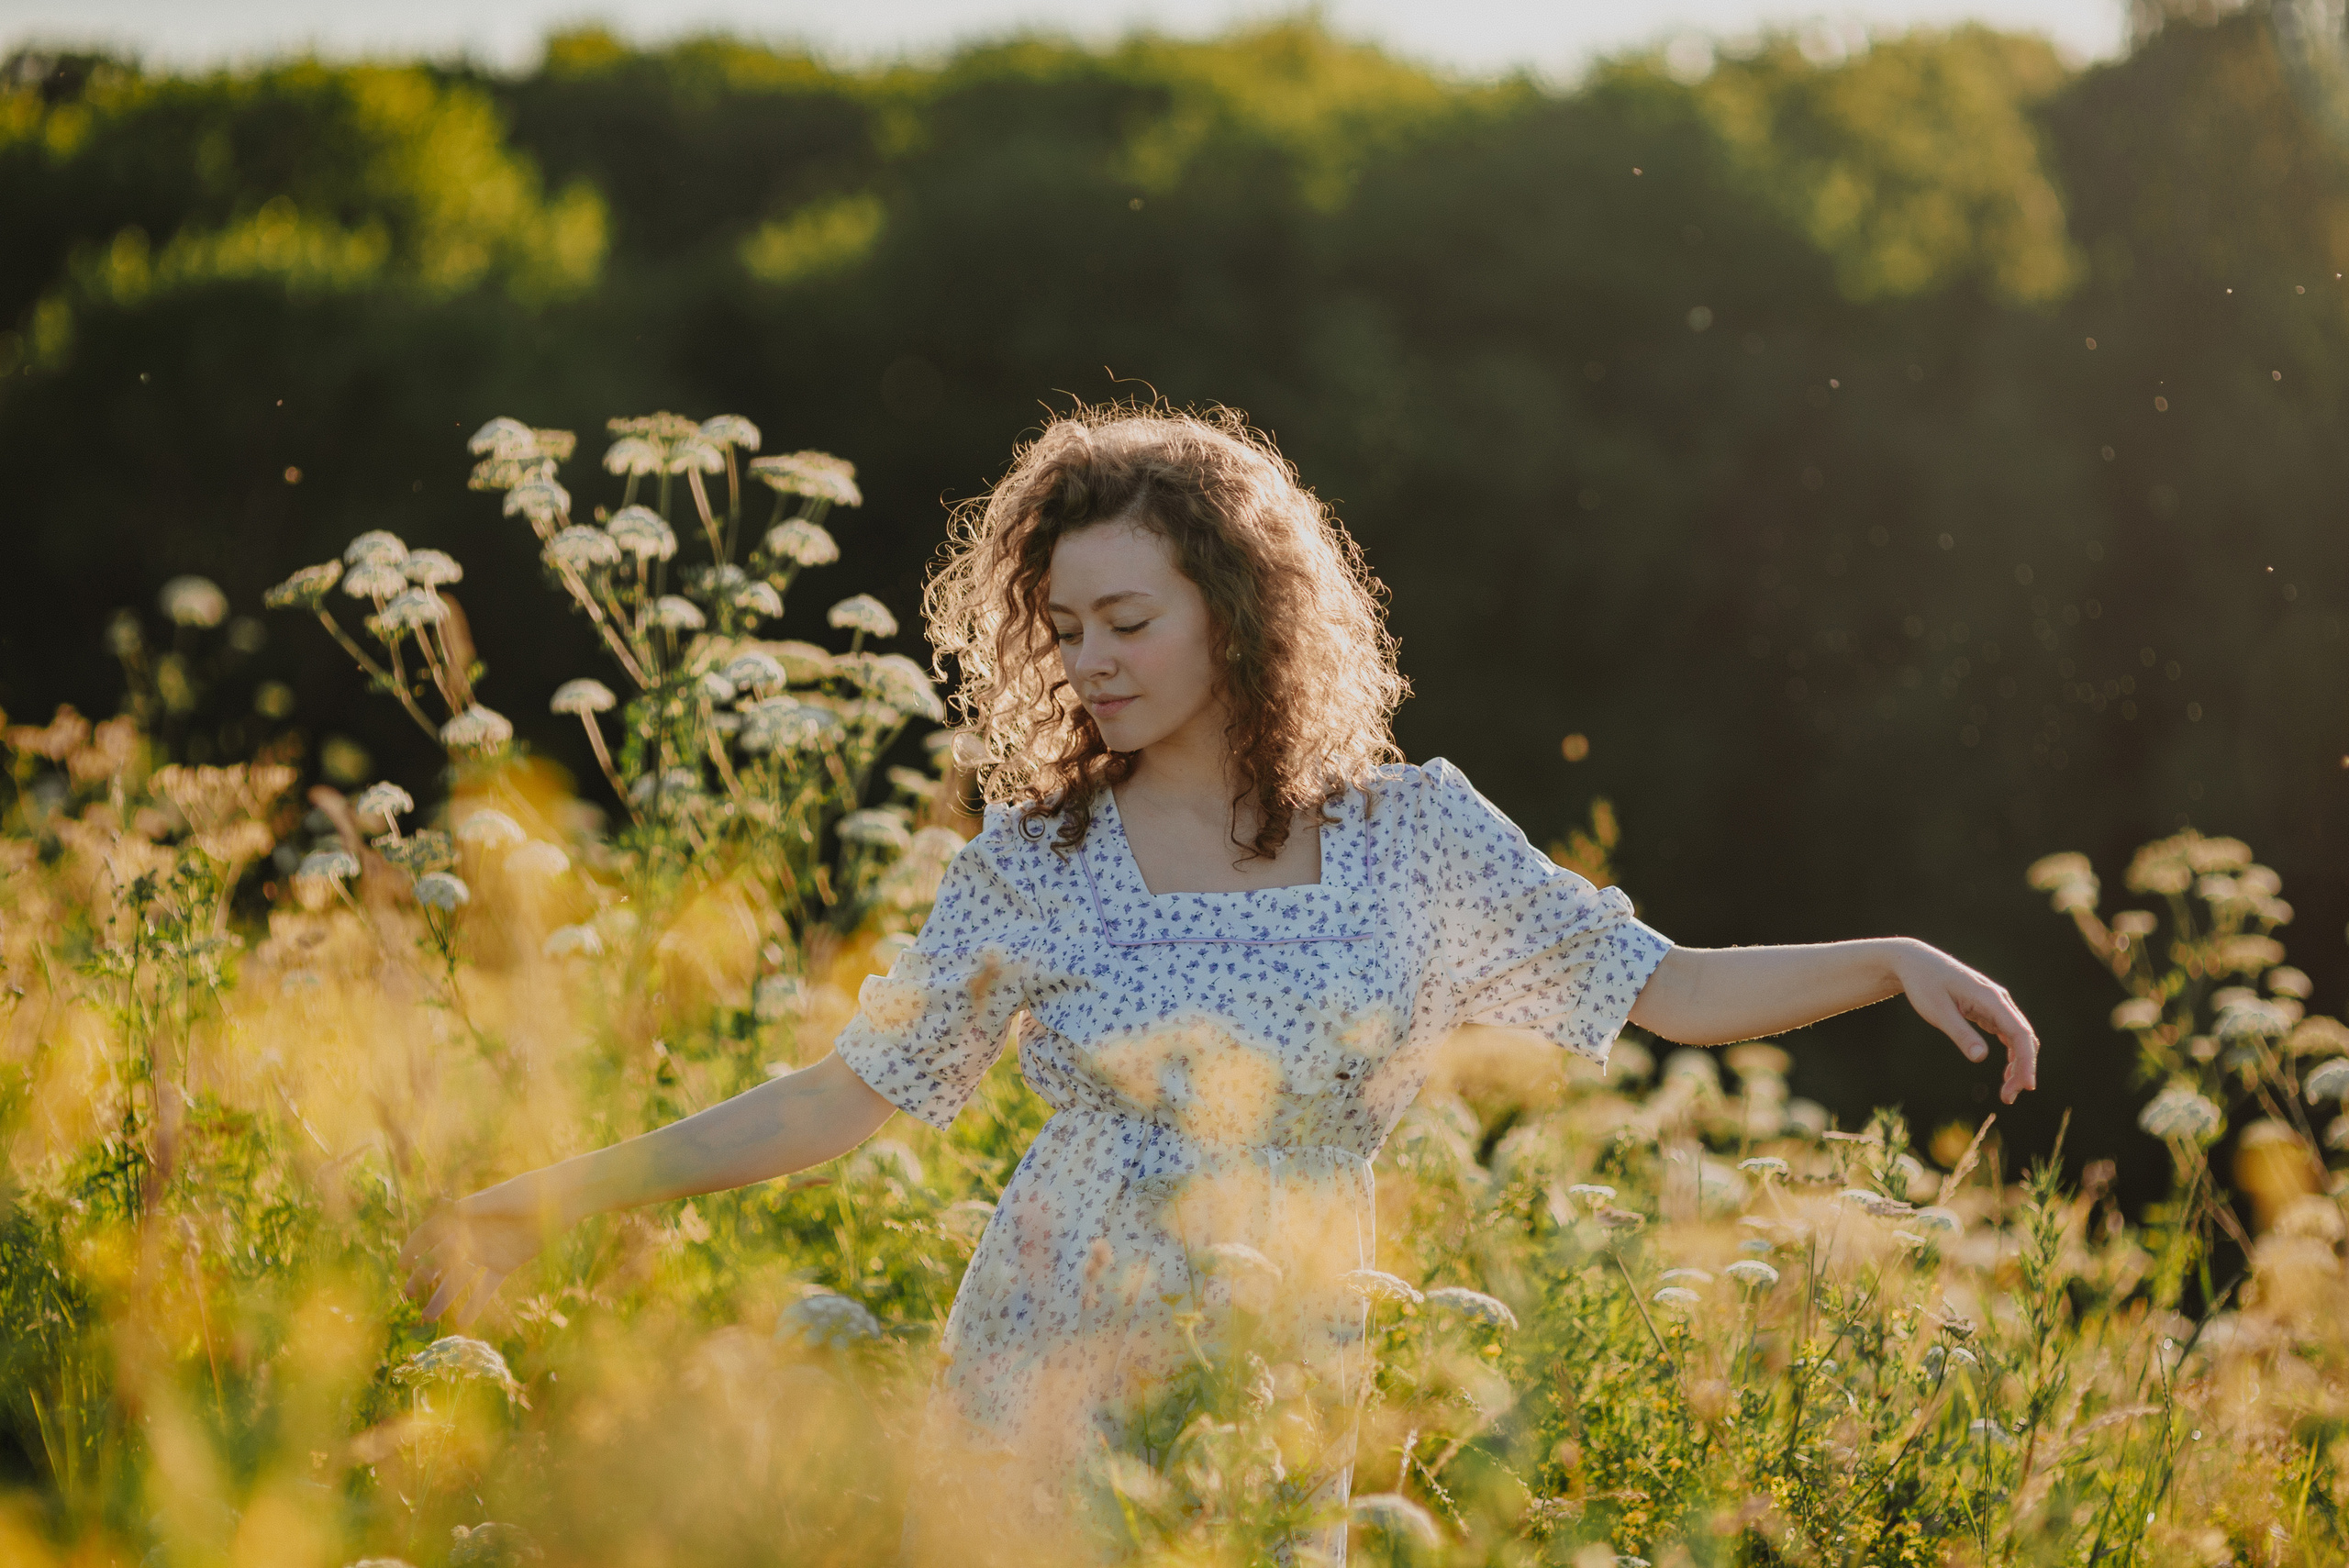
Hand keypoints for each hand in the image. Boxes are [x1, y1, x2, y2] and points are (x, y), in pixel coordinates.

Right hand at [398, 1176, 564, 1327]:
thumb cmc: (530, 1192)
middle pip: (441, 1260)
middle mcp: (471, 1236)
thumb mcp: (500, 1198)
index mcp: (465, 1216)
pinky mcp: (505, 1264)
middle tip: (409, 1295)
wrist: (562, 1200)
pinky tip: (462, 1323)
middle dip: (423, 1277)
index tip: (402, 1265)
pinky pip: (486, 1287)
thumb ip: (474, 1210)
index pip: (431, 1233)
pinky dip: (474, 1304)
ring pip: (459, 1279)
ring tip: (428, 1318)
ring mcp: (487, 1252)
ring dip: (443, 1297)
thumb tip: (446, 1215)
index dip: (415, 1247)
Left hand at [1889, 940, 2038, 1102]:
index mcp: (1990, 998)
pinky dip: (2010, 1054)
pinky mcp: (1987, 1009)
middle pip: (2023, 1038)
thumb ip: (1960, 1033)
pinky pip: (2007, 1034)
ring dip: (2017, 1064)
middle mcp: (1999, 1000)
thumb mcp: (1938, 1012)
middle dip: (2022, 1069)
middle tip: (2009, 1098)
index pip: (2020, 1033)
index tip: (2027, 1086)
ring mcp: (1995, 1004)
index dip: (2027, 1061)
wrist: (1915, 963)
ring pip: (2017, 1038)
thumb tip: (1981, 1057)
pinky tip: (2006, 1073)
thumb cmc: (1924, 984)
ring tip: (2007, 1092)